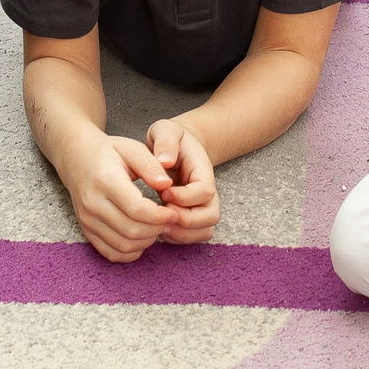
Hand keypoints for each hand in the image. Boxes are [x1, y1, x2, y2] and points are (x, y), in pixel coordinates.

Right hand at [62, 130, 177, 262]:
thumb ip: (150, 165)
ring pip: (124, 245)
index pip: (136, 209)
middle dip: (156, 229)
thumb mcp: (132, 148)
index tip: (173, 211)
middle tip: (168, 220)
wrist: (77, 159)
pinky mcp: (86, 231)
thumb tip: (167, 185)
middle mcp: (92, 203)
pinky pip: (112, 253)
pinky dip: (131, 252)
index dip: (160, 216)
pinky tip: (141, 237)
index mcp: (105, 180)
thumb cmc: (109, 152)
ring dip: (147, 241)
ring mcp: (87, 220)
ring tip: (156, 226)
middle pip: (131, 230)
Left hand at [146, 119, 219, 244]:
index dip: (184, 197)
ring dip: (181, 233)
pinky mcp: (193, 218)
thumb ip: (165, 141)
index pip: (204, 192)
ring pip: (204, 231)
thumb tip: (165, 161)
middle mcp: (207, 192)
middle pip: (210, 217)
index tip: (164, 192)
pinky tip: (159, 226)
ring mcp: (202, 207)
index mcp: (203, 171)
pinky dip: (177, 237)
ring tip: (158, 224)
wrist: (175, 147)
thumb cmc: (169, 139)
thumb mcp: (165, 130)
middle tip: (161, 213)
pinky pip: (193, 237)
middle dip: (185, 221)